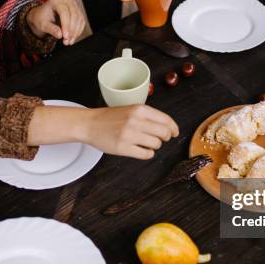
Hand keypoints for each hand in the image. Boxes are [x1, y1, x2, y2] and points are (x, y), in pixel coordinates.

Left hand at [26, 0, 85, 44]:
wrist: (43, 16)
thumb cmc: (41, 18)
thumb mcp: (43, 24)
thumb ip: (51, 29)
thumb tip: (60, 35)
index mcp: (56, 0)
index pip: (64, 12)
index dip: (66, 25)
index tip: (65, 36)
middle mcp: (66, 0)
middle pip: (74, 15)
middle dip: (71, 30)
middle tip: (67, 41)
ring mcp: (73, 4)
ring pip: (79, 19)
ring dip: (76, 32)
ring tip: (69, 41)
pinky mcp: (77, 11)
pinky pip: (81, 21)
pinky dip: (78, 31)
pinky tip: (72, 38)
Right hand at [27, 104, 178, 159]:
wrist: (89, 124)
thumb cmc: (111, 117)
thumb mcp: (130, 109)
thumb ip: (148, 116)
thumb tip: (168, 126)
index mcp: (139, 109)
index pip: (165, 120)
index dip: (173, 128)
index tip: (175, 133)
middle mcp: (135, 121)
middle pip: (164, 133)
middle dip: (165, 138)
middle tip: (161, 139)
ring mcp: (129, 135)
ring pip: (156, 144)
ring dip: (155, 146)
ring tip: (147, 143)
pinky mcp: (123, 148)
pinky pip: (146, 154)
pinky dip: (148, 154)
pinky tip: (143, 150)